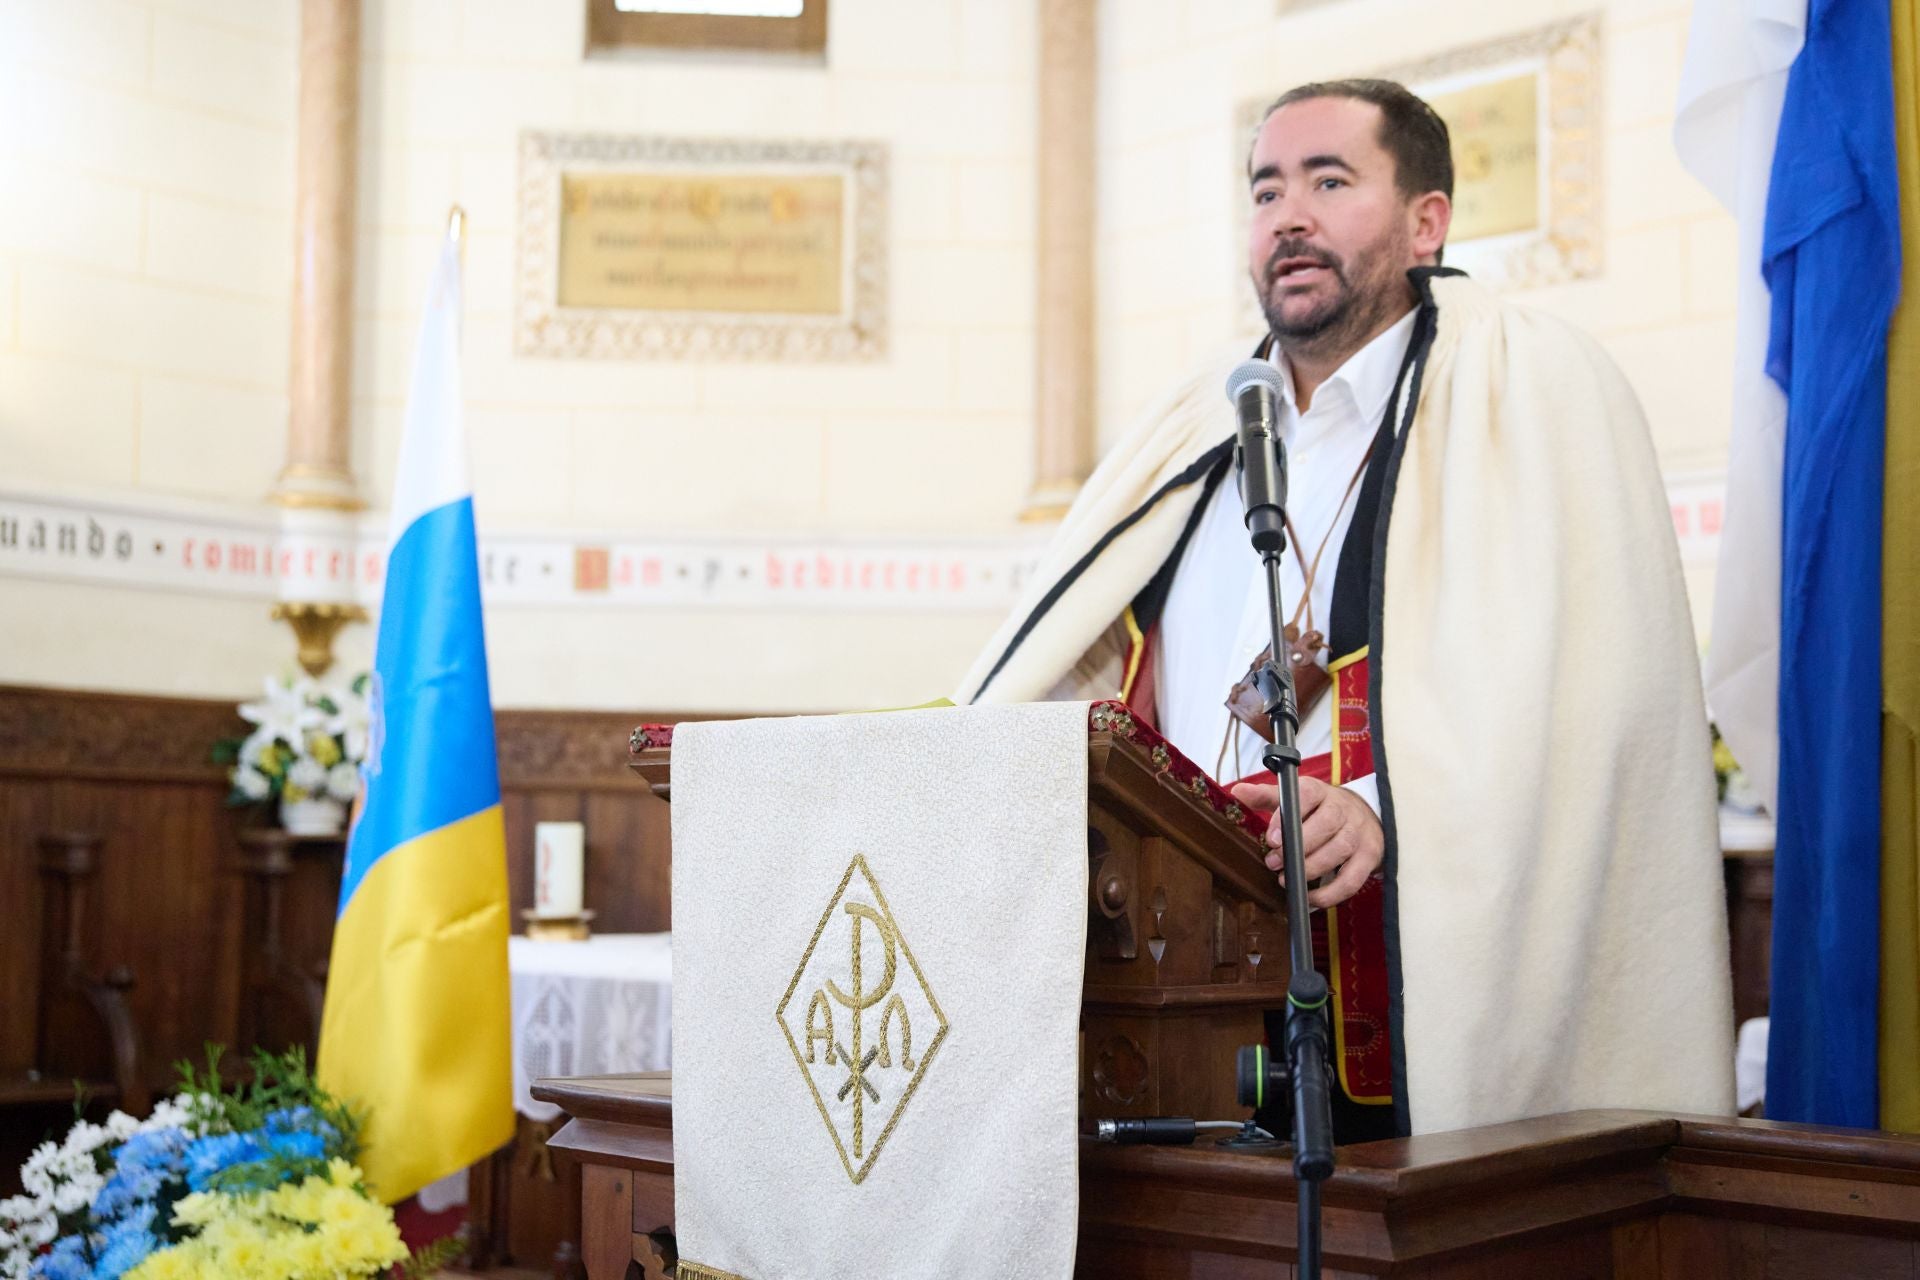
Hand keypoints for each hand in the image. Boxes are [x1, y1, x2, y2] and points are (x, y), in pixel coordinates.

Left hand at [1227, 776, 1384, 909]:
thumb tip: (1237, 792)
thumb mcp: (1295, 799)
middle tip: (1273, 863)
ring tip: (1286, 879)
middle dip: (1297, 847)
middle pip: (1326, 824)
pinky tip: (1311, 898)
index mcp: (1321, 792)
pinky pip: (1353, 879)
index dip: (1288, 817)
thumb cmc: (1320, 810)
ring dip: (1311, 868)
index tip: (1271, 839)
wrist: (1365, 816)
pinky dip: (1331, 893)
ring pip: (1339, 850)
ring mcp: (1359, 833)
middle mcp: (1344, 809)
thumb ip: (1267, 797)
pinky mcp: (1369, 857)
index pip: (1307, 795)